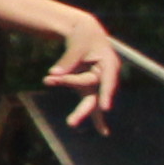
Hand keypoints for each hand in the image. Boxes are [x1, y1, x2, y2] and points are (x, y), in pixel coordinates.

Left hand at [44, 7, 120, 127]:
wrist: (84, 32)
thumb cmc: (82, 35)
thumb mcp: (76, 44)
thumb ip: (68, 60)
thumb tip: (54, 73)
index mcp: (110, 63)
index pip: (107, 80)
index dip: (106, 93)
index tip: (105, 107)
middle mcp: (106, 75)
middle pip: (97, 93)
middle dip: (86, 108)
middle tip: (73, 122)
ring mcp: (98, 82)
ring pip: (89, 99)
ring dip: (78, 108)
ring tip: (66, 115)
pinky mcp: (89, 85)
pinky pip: (89, 100)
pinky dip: (94, 115)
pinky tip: (104, 132)